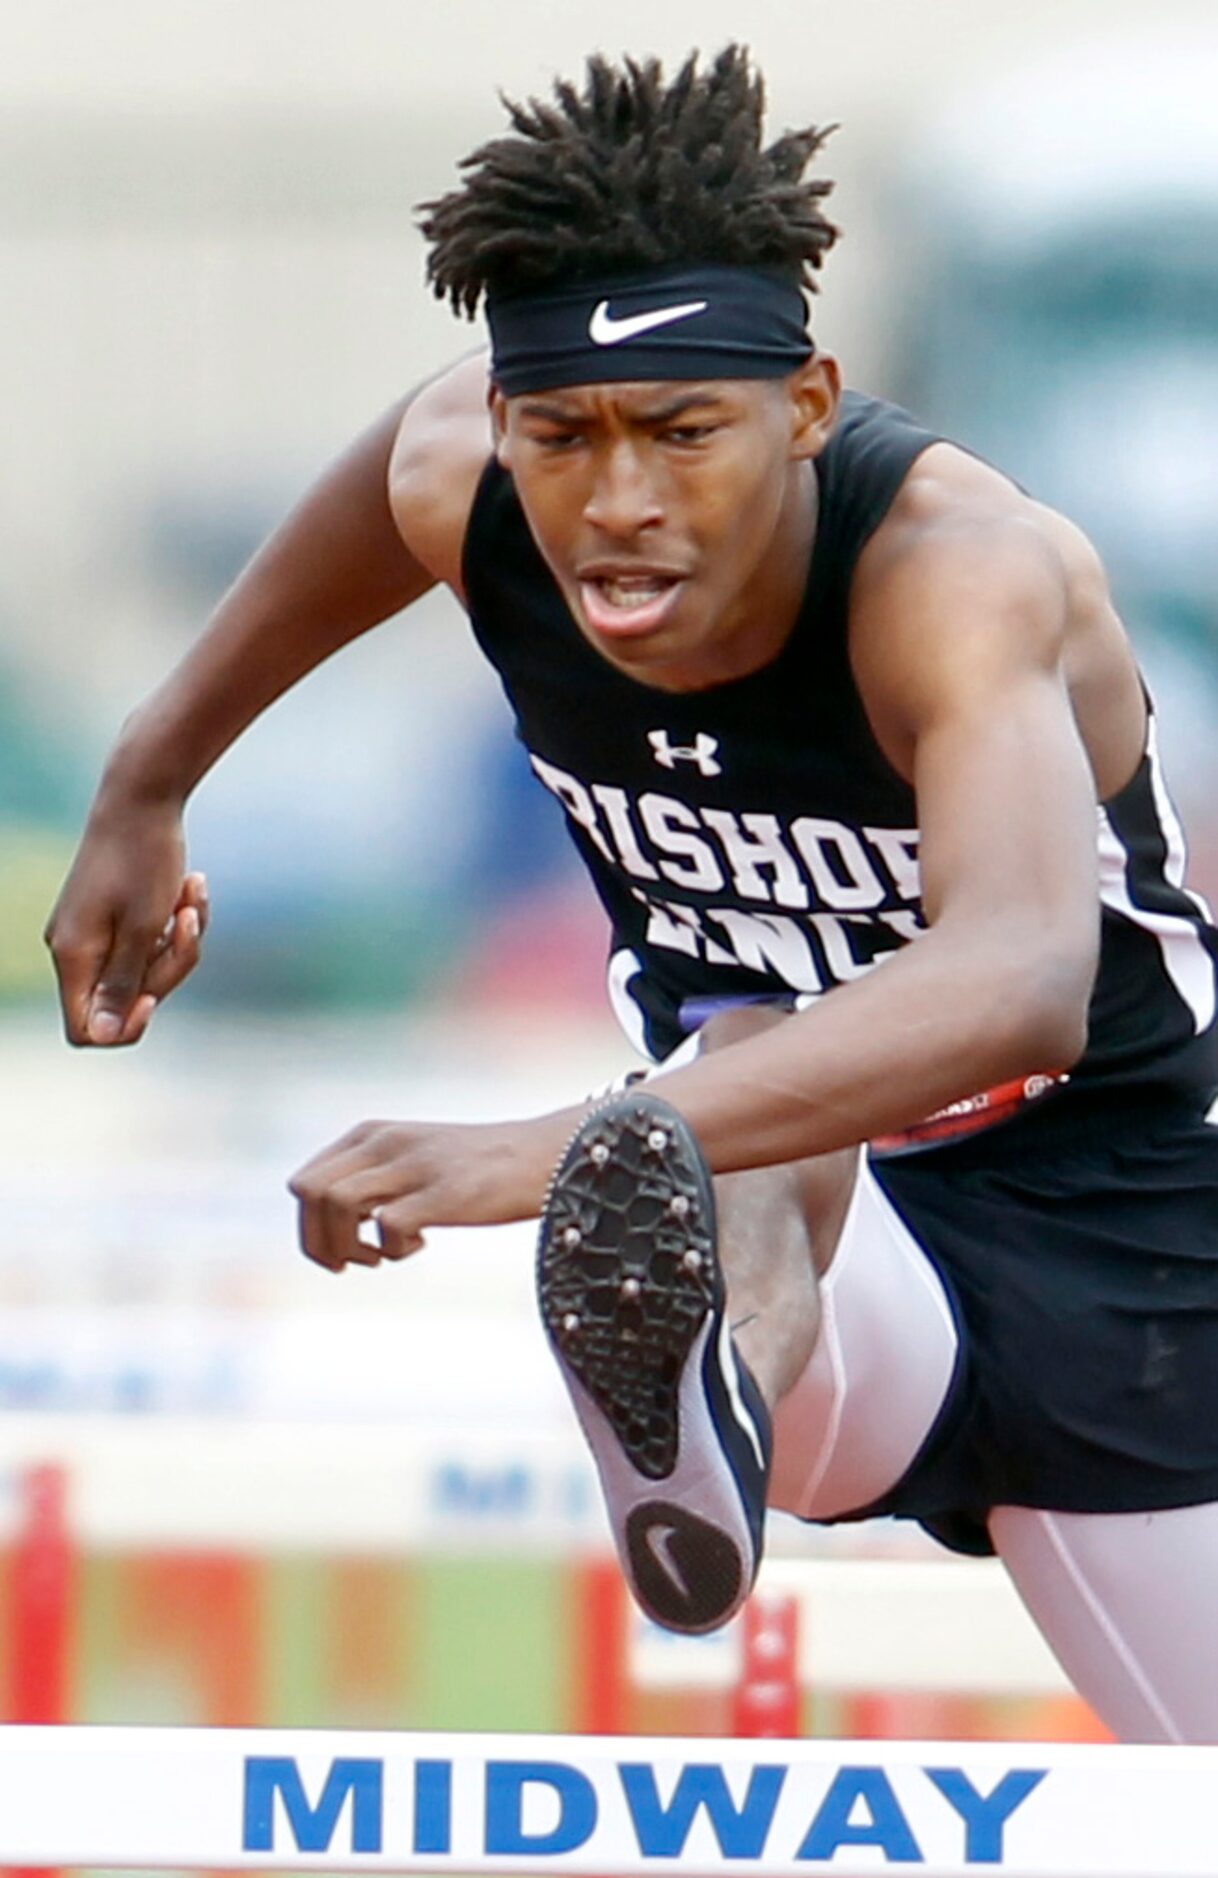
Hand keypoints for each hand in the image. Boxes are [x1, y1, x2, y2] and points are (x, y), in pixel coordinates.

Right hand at [45, 795, 209, 1046]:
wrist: (143, 796)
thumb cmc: (143, 859)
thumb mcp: (143, 927)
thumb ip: (123, 983)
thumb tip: (102, 1035)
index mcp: (73, 956)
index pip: (86, 1030)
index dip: (124, 1026)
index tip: (154, 997)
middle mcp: (77, 950)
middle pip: (128, 998)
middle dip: (170, 966)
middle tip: (187, 921)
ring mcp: (96, 934)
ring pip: (148, 968)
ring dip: (181, 939)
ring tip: (192, 893)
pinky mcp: (116, 917)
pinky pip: (153, 942)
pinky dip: (178, 922)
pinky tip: (192, 888)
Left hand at [288, 1110, 582, 1272]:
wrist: (544, 1155)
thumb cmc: (474, 1167)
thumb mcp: (411, 1157)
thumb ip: (370, 1177)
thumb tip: (325, 1225)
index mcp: (371, 1133)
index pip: (303, 1182)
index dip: (310, 1226)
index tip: (341, 1245)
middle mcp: (386, 1142)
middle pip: (308, 1193)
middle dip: (317, 1241)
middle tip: (352, 1263)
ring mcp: (415, 1165)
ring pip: (337, 1205)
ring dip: (347, 1247)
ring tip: (380, 1258)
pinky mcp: (445, 1192)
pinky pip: (387, 1227)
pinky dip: (393, 1251)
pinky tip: (421, 1245)